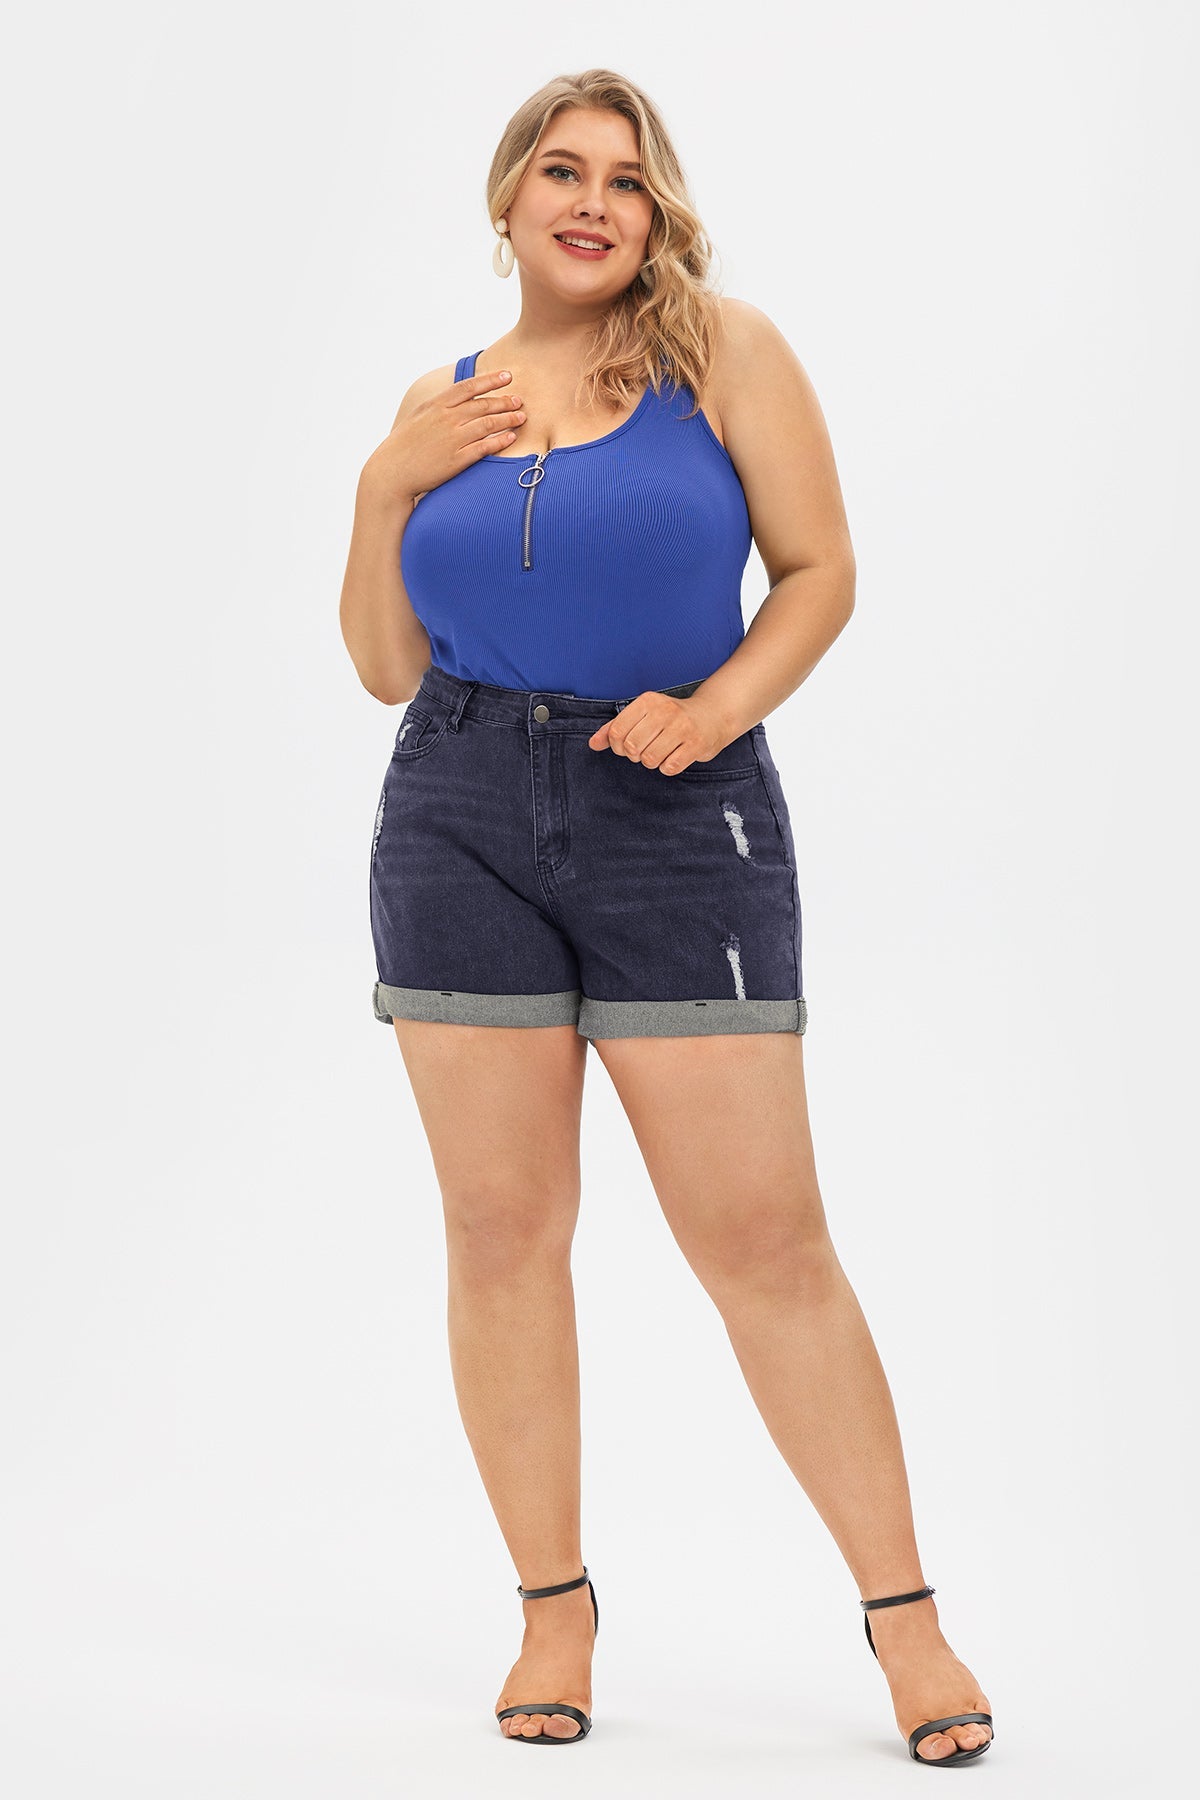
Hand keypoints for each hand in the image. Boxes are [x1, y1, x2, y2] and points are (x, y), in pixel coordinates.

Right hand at [362, 367, 526, 505]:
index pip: (469, 387)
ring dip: (508, 419)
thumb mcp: (418, 417)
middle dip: (505, 401)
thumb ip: (439, 406)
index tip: (507, 376)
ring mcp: (453, 439)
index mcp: (436, 405)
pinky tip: (511, 437)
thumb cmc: (404, 444)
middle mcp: (446, 419)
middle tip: (519, 400)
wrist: (392, 471)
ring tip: (521, 417)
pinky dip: (500, 441)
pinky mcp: (457, 460)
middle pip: (483, 405)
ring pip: (488, 424)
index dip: (490, 380)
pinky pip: (485, 447)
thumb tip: (457, 397)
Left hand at [587, 693, 729, 774]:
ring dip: (652, 762)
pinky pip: (669, 768)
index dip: (617, 746)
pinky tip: (675, 756)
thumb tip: (593, 744)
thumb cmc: (672, 716)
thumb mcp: (643, 714)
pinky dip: (668, 767)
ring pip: (649, 760)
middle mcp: (665, 712)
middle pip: (631, 748)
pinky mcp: (696, 745)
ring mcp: (682, 728)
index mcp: (648, 701)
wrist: (713, 715)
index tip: (627, 744)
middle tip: (646, 749)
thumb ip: (615, 728)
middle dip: (635, 755)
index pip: (616, 732)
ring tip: (662, 751)